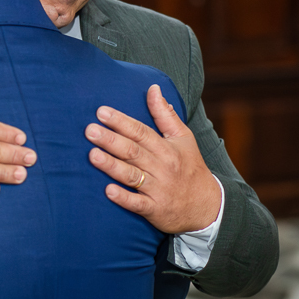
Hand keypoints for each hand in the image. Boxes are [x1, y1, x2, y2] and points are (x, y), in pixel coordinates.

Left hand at [84, 85, 220, 233]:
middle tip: (89, 130)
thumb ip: (165, 115)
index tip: (101, 112)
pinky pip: (138, 204)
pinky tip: (108, 191)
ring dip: (111, 166)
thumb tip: (153, 88)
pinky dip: (124, 198)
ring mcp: (158, 189)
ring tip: (92, 155)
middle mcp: (162, 167)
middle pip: (133, 151)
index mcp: (167, 148)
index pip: (141, 132)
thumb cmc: (190, 167)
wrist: (208, 207)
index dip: (121, 121)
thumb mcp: (183, 138)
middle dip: (111, 140)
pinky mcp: (155, 209)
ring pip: (132, 176)